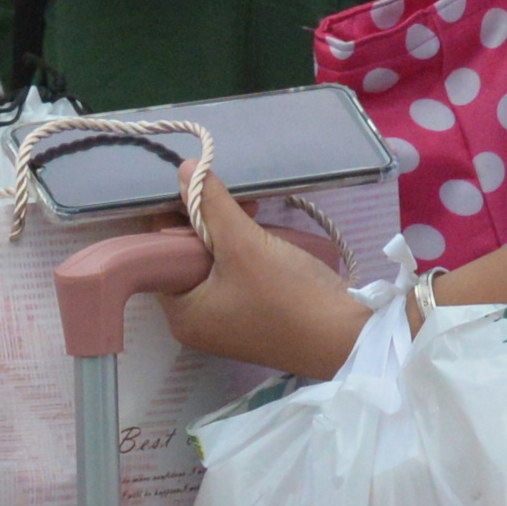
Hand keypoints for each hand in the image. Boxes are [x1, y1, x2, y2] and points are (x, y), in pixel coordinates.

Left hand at [163, 191, 370, 377]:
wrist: (345, 337)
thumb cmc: (288, 295)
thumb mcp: (245, 243)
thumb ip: (211, 204)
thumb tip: (183, 168)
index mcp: (181, 314)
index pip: (161, 255)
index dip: (178, 219)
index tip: (205, 195)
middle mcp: (196, 323)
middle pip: (188, 258)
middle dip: (211, 223)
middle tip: (243, 203)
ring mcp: (225, 323)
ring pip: (214, 264)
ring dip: (232, 233)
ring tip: (258, 212)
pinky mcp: (251, 318)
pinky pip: (235, 276)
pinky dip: (246, 253)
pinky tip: (267, 236)